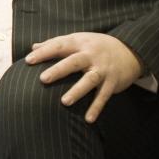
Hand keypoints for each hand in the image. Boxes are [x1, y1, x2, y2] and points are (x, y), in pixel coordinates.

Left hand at [26, 32, 143, 122]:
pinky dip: (96, 107)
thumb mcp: (78, 39)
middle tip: (43, 79)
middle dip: (59, 70)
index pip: (59, 45)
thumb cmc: (96, 46)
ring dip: (78, 91)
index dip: (44, 52)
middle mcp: (91, 55)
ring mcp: (102, 69)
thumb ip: (56, 43)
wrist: (130, 50)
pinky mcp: (112, 82)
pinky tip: (88, 119)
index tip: (28, 60)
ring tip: (64, 102)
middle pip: (73, 62)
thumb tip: (33, 47)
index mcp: (79, 43)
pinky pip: (104, 96)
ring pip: (90, 79)